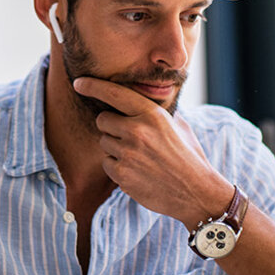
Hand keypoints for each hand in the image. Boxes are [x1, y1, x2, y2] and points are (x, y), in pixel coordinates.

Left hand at [72, 77, 230, 226]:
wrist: (196, 192)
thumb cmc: (188, 156)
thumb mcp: (178, 125)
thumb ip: (156, 112)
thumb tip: (139, 101)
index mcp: (152, 114)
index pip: (114, 93)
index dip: (93, 86)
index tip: (79, 82)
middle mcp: (137, 131)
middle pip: (102, 120)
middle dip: (111, 127)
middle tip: (130, 137)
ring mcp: (128, 154)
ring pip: (104, 142)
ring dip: (115, 148)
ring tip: (139, 157)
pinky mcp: (122, 174)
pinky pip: (106, 163)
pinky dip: (117, 167)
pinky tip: (137, 171)